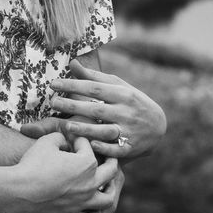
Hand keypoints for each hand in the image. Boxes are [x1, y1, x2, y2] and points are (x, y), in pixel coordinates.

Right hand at [8, 130, 119, 212]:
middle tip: (111, 158)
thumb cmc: (32, 164)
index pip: (88, 147)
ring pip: (108, 200)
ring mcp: (83, 202)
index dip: (79, 140)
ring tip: (108, 187)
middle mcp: (90, 183)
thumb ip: (60, 136)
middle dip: (112, 162)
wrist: (20, 190)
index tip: (72, 139)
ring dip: (110, 192)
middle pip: (110, 172)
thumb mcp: (46, 141)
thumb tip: (65, 140)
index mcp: (87, 163)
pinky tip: (92, 210)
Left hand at [39, 61, 166, 161]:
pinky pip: (116, 149)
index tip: (54, 84)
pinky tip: (90, 144)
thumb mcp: (117, 86)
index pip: (94, 88)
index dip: (73, 85)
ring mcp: (129, 130)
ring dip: (86, 128)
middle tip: (53, 102)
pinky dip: (104, 147)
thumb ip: (93, 77)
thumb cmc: (131, 102)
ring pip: (105, 130)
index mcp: (122, 94)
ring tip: (66, 126)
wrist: (159, 126)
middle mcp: (125, 111)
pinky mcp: (130, 147)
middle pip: (96, 108)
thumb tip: (72, 63)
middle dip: (74, 105)